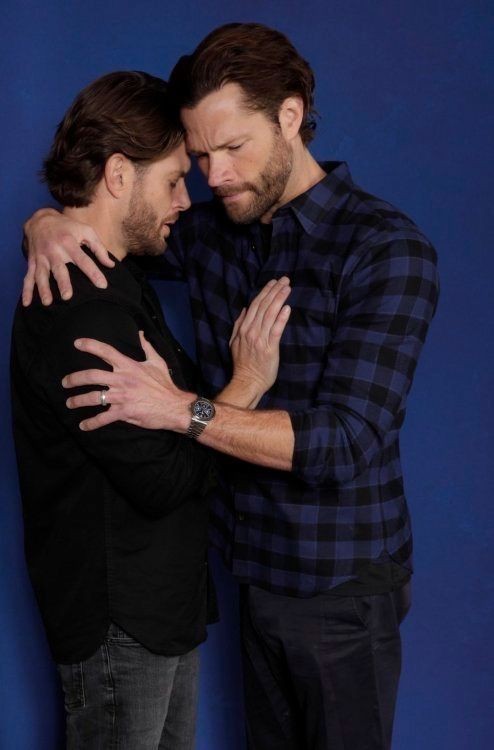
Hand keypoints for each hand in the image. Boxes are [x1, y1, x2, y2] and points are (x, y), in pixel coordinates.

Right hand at [22, 208, 113, 305]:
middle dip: (62, 282)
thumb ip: (99, 248)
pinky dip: (26, 290)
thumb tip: (110, 265)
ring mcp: (41, 257)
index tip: (102, 285)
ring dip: (43, 289)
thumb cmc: (67, 227)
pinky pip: (28, 277)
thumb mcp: (86, 230)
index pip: (83, 260)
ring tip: (47, 302)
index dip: (93, 272)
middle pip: (59, 269)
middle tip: (67, 297)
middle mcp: (54, 251)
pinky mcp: (32, 262)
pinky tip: (27, 303)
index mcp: (69, 243)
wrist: (39, 219)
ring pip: (42, 275)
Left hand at [62, 332, 191, 431]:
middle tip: (65, 382)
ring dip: (78, 400)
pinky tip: (83, 425)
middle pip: (91, 376)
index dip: (90, 345)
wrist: (174, 406)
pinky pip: (103, 418)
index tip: (77, 343)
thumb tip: (141, 333)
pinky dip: (91, 423)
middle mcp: (122, 379)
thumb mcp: (157, 362)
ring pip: (93, 398)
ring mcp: (122, 396)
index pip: (106, 351)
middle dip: (74, 378)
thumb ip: (147, 347)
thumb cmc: (165, 384)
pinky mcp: (124, 412)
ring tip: (69, 403)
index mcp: (129, 366)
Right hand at [229, 277, 290, 394]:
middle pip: (264, 306)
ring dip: (279, 299)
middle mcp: (251, 331)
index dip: (265, 292)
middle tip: (285, 280)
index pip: (255, 305)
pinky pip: (276, 330)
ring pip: (270, 315)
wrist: (247, 381)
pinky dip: (281, 318)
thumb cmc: (243, 363)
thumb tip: (245, 309)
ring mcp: (260, 339)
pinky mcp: (270, 348)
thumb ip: (239, 324)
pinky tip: (287, 308)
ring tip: (287, 288)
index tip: (274, 282)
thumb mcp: (234, 342)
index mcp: (243, 328)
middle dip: (274, 291)